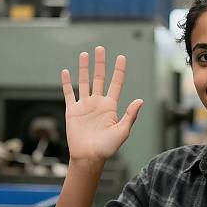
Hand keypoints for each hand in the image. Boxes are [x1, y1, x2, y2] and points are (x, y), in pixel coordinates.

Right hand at [62, 46, 142, 162]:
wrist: (88, 157)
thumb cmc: (107, 148)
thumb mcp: (122, 131)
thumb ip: (130, 115)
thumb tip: (140, 100)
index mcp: (110, 106)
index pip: (116, 83)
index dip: (119, 70)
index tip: (121, 57)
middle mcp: (98, 103)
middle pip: (99, 78)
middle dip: (100, 63)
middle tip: (100, 48)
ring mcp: (85, 106)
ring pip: (84, 82)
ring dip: (84, 68)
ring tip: (84, 54)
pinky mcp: (72, 111)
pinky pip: (69, 94)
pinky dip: (66, 83)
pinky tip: (66, 71)